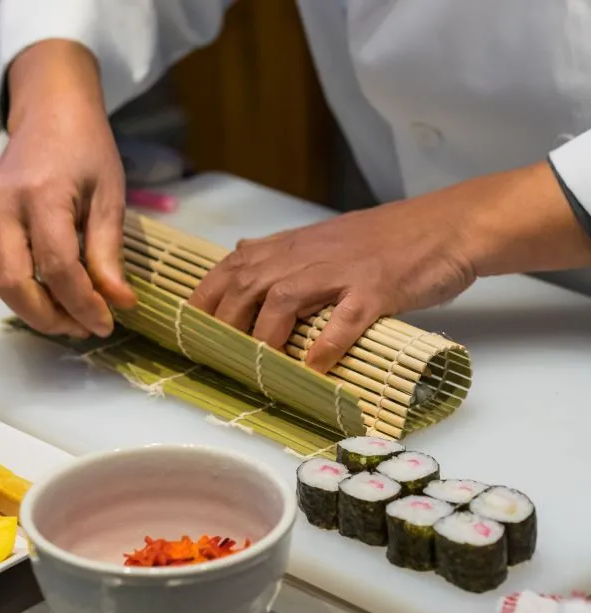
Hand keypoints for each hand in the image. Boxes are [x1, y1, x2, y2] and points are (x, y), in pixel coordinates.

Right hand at [0, 41, 135, 338]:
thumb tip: (119, 303)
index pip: (58, 267)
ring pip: (2, 282)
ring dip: (37, 309)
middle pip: (14, 285)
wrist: (48, 112)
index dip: (83, 304)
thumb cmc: (87, 150)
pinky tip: (55, 289)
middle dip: (49, 318)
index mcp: (41, 195)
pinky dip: (27, 288)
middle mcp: (2, 206)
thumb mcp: (110, 196)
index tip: (107, 323)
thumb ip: (109, 252)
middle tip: (84, 329)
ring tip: (75, 315)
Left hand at [188, 162, 590, 372]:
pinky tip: (316, 366)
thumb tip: (241, 256)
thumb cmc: (383, 240)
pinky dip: (327, 341)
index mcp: (293, 245)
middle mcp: (309, 254)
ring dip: (266, 335)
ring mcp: (343, 270)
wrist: (444, 226)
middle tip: (218, 356)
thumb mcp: (324, 239)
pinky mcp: (378, 288)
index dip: (205, 296)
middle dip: (226, 322)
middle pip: (249, 284)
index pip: (233, 266)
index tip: (187, 326)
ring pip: (286, 298)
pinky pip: (347, 316)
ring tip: (260, 366)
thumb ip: (282, 251)